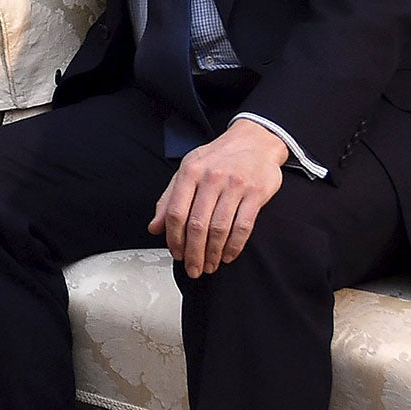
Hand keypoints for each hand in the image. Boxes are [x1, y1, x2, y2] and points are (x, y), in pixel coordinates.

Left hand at [148, 119, 288, 278]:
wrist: (255, 140)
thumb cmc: (218, 158)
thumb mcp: (188, 171)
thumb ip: (169, 199)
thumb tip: (154, 228)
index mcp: (190, 172)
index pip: (175, 212)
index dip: (174, 239)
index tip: (176, 254)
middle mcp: (211, 178)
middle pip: (197, 225)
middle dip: (193, 253)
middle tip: (193, 269)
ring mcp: (235, 185)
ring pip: (219, 228)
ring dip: (212, 253)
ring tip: (209, 266)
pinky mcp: (256, 193)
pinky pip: (243, 226)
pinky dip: (234, 246)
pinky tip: (228, 255)